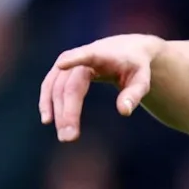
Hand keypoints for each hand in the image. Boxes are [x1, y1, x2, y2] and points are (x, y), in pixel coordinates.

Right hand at [39, 34, 164, 140]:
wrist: (126, 50)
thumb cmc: (135, 67)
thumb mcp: (142, 80)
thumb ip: (134, 94)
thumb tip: (124, 112)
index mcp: (101, 54)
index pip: (86, 56)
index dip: (74, 59)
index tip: (62, 64)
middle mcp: (80, 55)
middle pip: (69, 86)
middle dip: (67, 112)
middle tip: (69, 138)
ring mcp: (67, 61)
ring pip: (56, 88)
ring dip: (57, 112)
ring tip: (63, 136)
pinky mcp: (61, 70)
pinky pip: (50, 86)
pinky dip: (47, 102)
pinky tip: (48, 120)